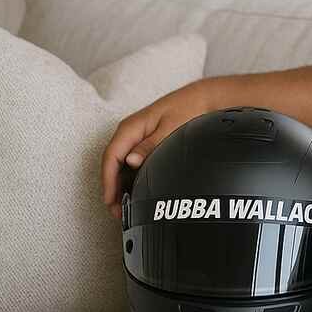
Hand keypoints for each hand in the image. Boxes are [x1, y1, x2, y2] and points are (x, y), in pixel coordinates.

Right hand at [100, 81, 213, 220]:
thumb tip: (130, 162)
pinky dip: (131, 178)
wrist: (203, 99)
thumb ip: (150, 146)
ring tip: (127, 208)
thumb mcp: (170, 129)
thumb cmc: (188, 110)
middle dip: (112, 189)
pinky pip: (132, 162)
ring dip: (121, 185)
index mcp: (130, 128)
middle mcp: (129, 132)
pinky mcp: (145, 142)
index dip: (108, 181)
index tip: (110, 201)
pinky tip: (137, 192)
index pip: (110, 158)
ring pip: (121, 165)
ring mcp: (136, 137)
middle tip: (119, 212)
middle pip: (112, 164)